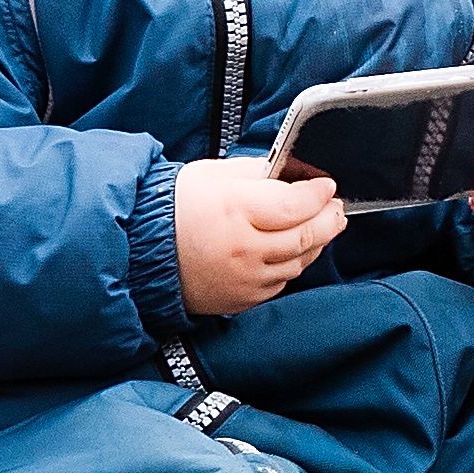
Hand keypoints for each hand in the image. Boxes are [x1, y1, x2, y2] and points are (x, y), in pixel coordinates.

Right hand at [172, 158, 343, 317]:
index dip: (319, 196)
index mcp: (235, 209)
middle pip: (306, 237)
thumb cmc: (175, 206)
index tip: (327, 186)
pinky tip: (290, 250)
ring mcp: (243, 279)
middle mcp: (243, 248)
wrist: (139, 250)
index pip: (296, 205)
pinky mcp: (240, 299)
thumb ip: (261, 173)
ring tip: (318, 226)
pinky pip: (280, 283)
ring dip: (314, 243)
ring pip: (298, 262)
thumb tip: (297, 174)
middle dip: (329, 220)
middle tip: (335, 208)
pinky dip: (291, 265)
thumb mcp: (216, 174)